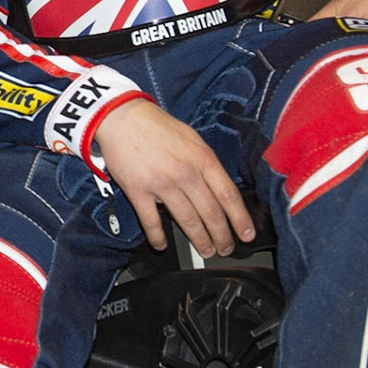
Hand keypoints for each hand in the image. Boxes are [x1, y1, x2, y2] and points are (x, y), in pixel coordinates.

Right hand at [94, 99, 255, 256]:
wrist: (121, 117)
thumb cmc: (157, 126)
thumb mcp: (192, 139)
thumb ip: (206, 163)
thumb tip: (219, 189)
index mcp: (202, 159)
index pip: (229, 195)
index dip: (240, 219)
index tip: (246, 234)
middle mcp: (185, 173)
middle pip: (211, 213)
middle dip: (222, 236)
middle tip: (226, 248)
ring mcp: (161, 184)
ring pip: (187, 221)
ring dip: (199, 240)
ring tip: (206, 250)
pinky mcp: (138, 191)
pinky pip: (151, 221)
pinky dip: (158, 237)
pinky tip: (162, 245)